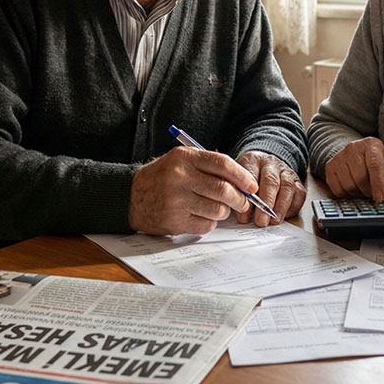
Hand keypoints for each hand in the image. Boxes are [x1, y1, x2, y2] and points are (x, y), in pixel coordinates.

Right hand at [129, 146, 255, 235]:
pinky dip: (210, 222)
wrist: (130, 197)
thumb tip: (242, 181)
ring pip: (217, 210)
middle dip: (239, 198)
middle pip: (223, 190)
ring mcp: (176, 201)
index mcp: (184, 158)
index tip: (252, 185)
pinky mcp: (175, 221)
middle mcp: (180, 178)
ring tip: (217, 208)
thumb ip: (208, 166)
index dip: (242, 176)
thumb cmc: (162, 178)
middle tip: (243, 202)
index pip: (222, 164)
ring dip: (224, 212)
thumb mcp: (181, 161)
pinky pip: (206, 225)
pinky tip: (200, 216)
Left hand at [235, 150, 303, 225]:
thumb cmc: (249, 177)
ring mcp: (286, 172)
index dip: (247, 193)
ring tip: (273, 221)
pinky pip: (299, 195)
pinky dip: (292, 207)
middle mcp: (271, 164)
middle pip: (271, 181)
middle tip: (261, 220)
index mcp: (252, 160)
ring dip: (280, 207)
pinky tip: (283, 216)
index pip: (250, 174)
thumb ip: (237, 193)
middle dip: (266, 203)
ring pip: (287, 187)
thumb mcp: (236, 179)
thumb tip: (242, 215)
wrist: (266, 165)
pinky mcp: (297, 182)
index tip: (243, 208)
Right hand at [324, 137, 383, 200]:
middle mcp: (352, 148)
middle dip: (368, 191)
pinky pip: (337, 189)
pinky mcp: (329, 167)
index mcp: (371, 144)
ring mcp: (338, 157)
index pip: (374, 165)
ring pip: (348, 185)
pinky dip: (346, 195)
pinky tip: (353, 189)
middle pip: (360, 177)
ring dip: (358, 194)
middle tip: (372, 194)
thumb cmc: (374, 161)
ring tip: (363, 190)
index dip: (378, 183)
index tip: (380, 198)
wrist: (355, 153)